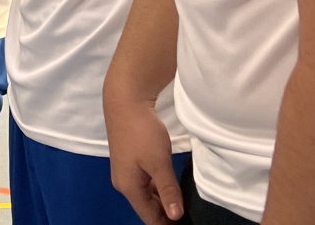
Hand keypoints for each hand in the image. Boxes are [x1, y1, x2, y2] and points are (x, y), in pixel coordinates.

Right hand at [103, 90, 183, 224]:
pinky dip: (158, 189)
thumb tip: (175, 216)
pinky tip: (171, 187)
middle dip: (166, 215)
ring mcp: (125, 172)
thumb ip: (168, 190)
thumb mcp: (159, 162)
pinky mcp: (129, 161)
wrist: (125, 101)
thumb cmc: (141, 132)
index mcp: (128, 187)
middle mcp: (124, 183)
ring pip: (146, 195)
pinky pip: (145, 183)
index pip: (150, 218)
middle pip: (147, 208)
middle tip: (190, 215)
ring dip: (163, 201)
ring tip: (184, 204)